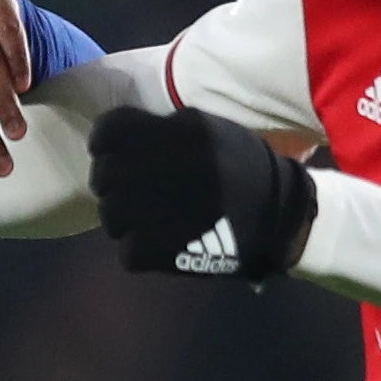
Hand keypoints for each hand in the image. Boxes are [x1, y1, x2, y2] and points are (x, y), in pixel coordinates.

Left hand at [88, 106, 315, 279]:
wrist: (278, 216)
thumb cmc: (245, 168)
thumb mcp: (207, 129)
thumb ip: (164, 130)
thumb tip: (127, 137)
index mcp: (167, 133)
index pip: (108, 130)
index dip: (107, 142)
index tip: (116, 152)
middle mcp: (152, 167)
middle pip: (102, 175)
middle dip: (113, 183)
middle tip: (135, 192)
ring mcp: (149, 211)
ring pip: (109, 215)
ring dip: (125, 219)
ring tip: (150, 220)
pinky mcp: (155, 250)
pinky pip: (126, 250)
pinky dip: (141, 251)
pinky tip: (163, 244)